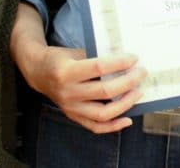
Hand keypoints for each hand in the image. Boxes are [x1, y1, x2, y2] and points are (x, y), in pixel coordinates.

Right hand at [10, 4, 144, 133]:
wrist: (38, 73)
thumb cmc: (60, 59)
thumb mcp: (74, 52)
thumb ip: (96, 57)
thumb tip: (124, 61)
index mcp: (67, 71)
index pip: (98, 68)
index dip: (119, 63)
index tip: (134, 58)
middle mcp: (68, 92)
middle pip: (105, 91)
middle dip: (128, 82)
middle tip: (141, 73)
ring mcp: (70, 107)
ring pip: (103, 113)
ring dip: (125, 104)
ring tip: (138, 92)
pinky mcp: (73, 116)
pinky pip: (96, 126)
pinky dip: (113, 126)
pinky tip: (127, 119)